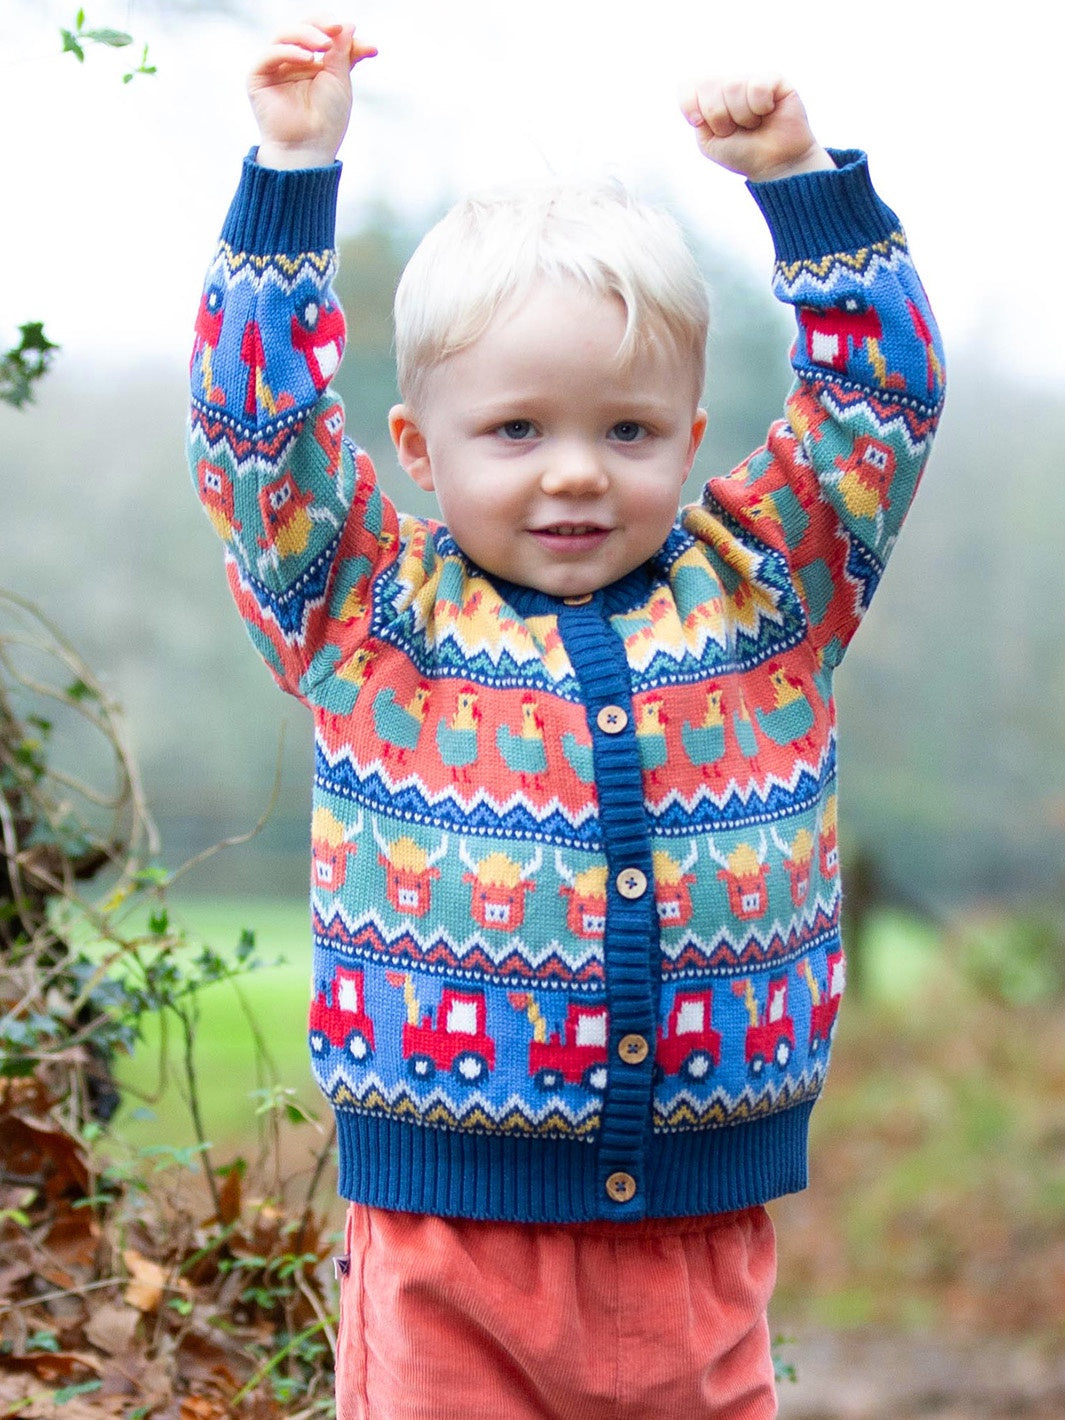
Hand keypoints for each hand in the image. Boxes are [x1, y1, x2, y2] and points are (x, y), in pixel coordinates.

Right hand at [249, 20, 376, 169]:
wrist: (310, 147)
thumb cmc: (326, 120)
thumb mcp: (340, 80)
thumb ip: (342, 52)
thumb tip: (349, 25)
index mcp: (312, 62)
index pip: (321, 33)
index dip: (339, 31)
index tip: (362, 43)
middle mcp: (291, 61)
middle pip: (301, 27)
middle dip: (320, 24)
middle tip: (336, 29)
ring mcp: (274, 67)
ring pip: (285, 35)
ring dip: (306, 34)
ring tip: (324, 45)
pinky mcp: (258, 77)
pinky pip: (270, 54)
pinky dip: (289, 51)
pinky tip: (308, 60)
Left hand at [679, 76, 832, 181]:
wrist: (773, 165)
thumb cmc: (742, 154)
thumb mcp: (708, 141)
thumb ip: (697, 115)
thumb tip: (700, 87)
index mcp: (710, 97)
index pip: (687, 85)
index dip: (689, 105)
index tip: (699, 123)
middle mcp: (729, 84)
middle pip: (708, 85)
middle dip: (718, 117)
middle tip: (733, 130)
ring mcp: (750, 80)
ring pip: (733, 86)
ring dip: (742, 116)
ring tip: (753, 125)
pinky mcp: (773, 80)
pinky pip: (757, 86)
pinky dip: (760, 107)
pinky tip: (768, 113)